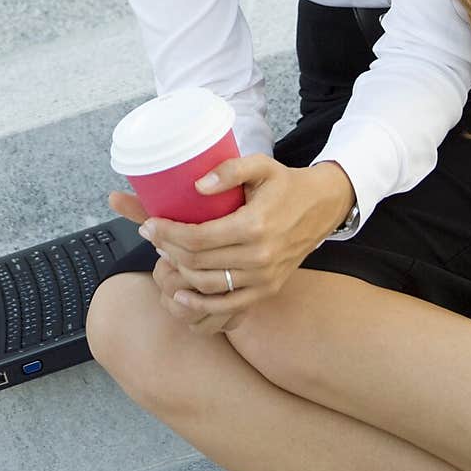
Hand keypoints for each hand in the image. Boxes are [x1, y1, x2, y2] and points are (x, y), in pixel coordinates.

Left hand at [109, 155, 351, 336]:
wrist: (322, 207)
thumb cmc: (286, 184)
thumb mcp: (261, 165)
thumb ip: (229, 170)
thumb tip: (197, 185)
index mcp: (254, 225)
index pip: (198, 238)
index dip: (167, 233)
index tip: (149, 224)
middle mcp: (259, 256)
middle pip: (197, 262)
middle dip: (167, 249)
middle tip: (151, 234)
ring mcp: (264, 278)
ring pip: (208, 285)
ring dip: (179, 274)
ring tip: (164, 255)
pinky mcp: (267, 290)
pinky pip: (228, 305)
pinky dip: (201, 305)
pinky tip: (181, 296)